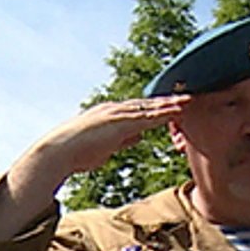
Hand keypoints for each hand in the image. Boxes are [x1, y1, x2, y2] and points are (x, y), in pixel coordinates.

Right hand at [24, 97, 190, 183]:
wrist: (59, 152)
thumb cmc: (79, 153)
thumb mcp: (108, 146)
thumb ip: (124, 140)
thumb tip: (139, 137)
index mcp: (113, 115)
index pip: (141, 109)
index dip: (159, 107)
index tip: (176, 105)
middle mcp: (116, 110)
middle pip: (149, 104)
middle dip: (169, 101)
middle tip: (189, 97)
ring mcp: (118, 114)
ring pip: (150, 107)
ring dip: (170, 104)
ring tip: (189, 100)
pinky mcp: (119, 122)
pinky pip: (146, 116)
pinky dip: (163, 113)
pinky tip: (177, 111)